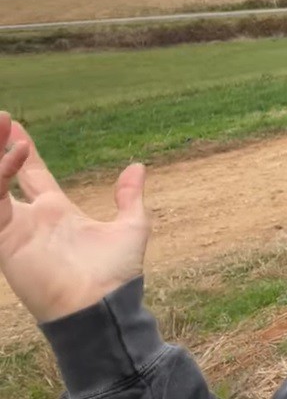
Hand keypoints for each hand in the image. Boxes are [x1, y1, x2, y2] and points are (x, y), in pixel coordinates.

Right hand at [0, 111, 150, 322]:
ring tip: (0, 126)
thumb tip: (137, 166)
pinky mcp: (5, 242)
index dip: (21, 151)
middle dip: (0, 146)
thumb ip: (129, 197)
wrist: (103, 305)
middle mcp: (32, 218)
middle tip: (1, 117)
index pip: (32, 174)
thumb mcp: (132, 225)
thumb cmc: (117, 273)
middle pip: (4, 174)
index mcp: (57, 212)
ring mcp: (15, 230)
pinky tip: (6, 156)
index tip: (13, 124)